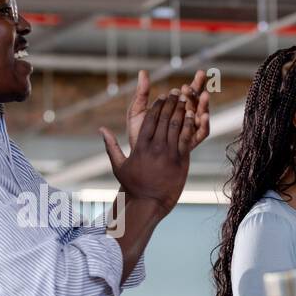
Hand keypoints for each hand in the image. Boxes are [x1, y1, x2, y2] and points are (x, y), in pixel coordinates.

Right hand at [100, 94, 194, 211]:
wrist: (149, 203)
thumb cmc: (133, 185)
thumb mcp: (118, 165)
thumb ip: (111, 145)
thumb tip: (101, 129)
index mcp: (141, 146)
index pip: (150, 119)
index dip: (158, 105)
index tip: (163, 96)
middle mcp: (155, 147)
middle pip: (165, 119)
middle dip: (172, 103)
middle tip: (177, 92)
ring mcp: (169, 154)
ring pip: (177, 126)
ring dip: (182, 110)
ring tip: (187, 99)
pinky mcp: (181, 161)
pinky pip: (187, 139)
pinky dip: (190, 126)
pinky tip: (194, 115)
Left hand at [126, 69, 210, 152]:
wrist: (138, 157)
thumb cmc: (137, 134)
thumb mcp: (137, 111)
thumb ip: (141, 93)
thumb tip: (142, 72)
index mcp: (174, 108)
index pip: (188, 93)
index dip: (192, 84)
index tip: (192, 77)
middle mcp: (184, 118)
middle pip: (197, 101)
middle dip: (199, 89)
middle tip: (200, 77)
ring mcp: (189, 130)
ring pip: (201, 114)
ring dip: (204, 104)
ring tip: (205, 95)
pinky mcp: (191, 142)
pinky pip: (202, 132)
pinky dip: (205, 124)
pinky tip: (204, 115)